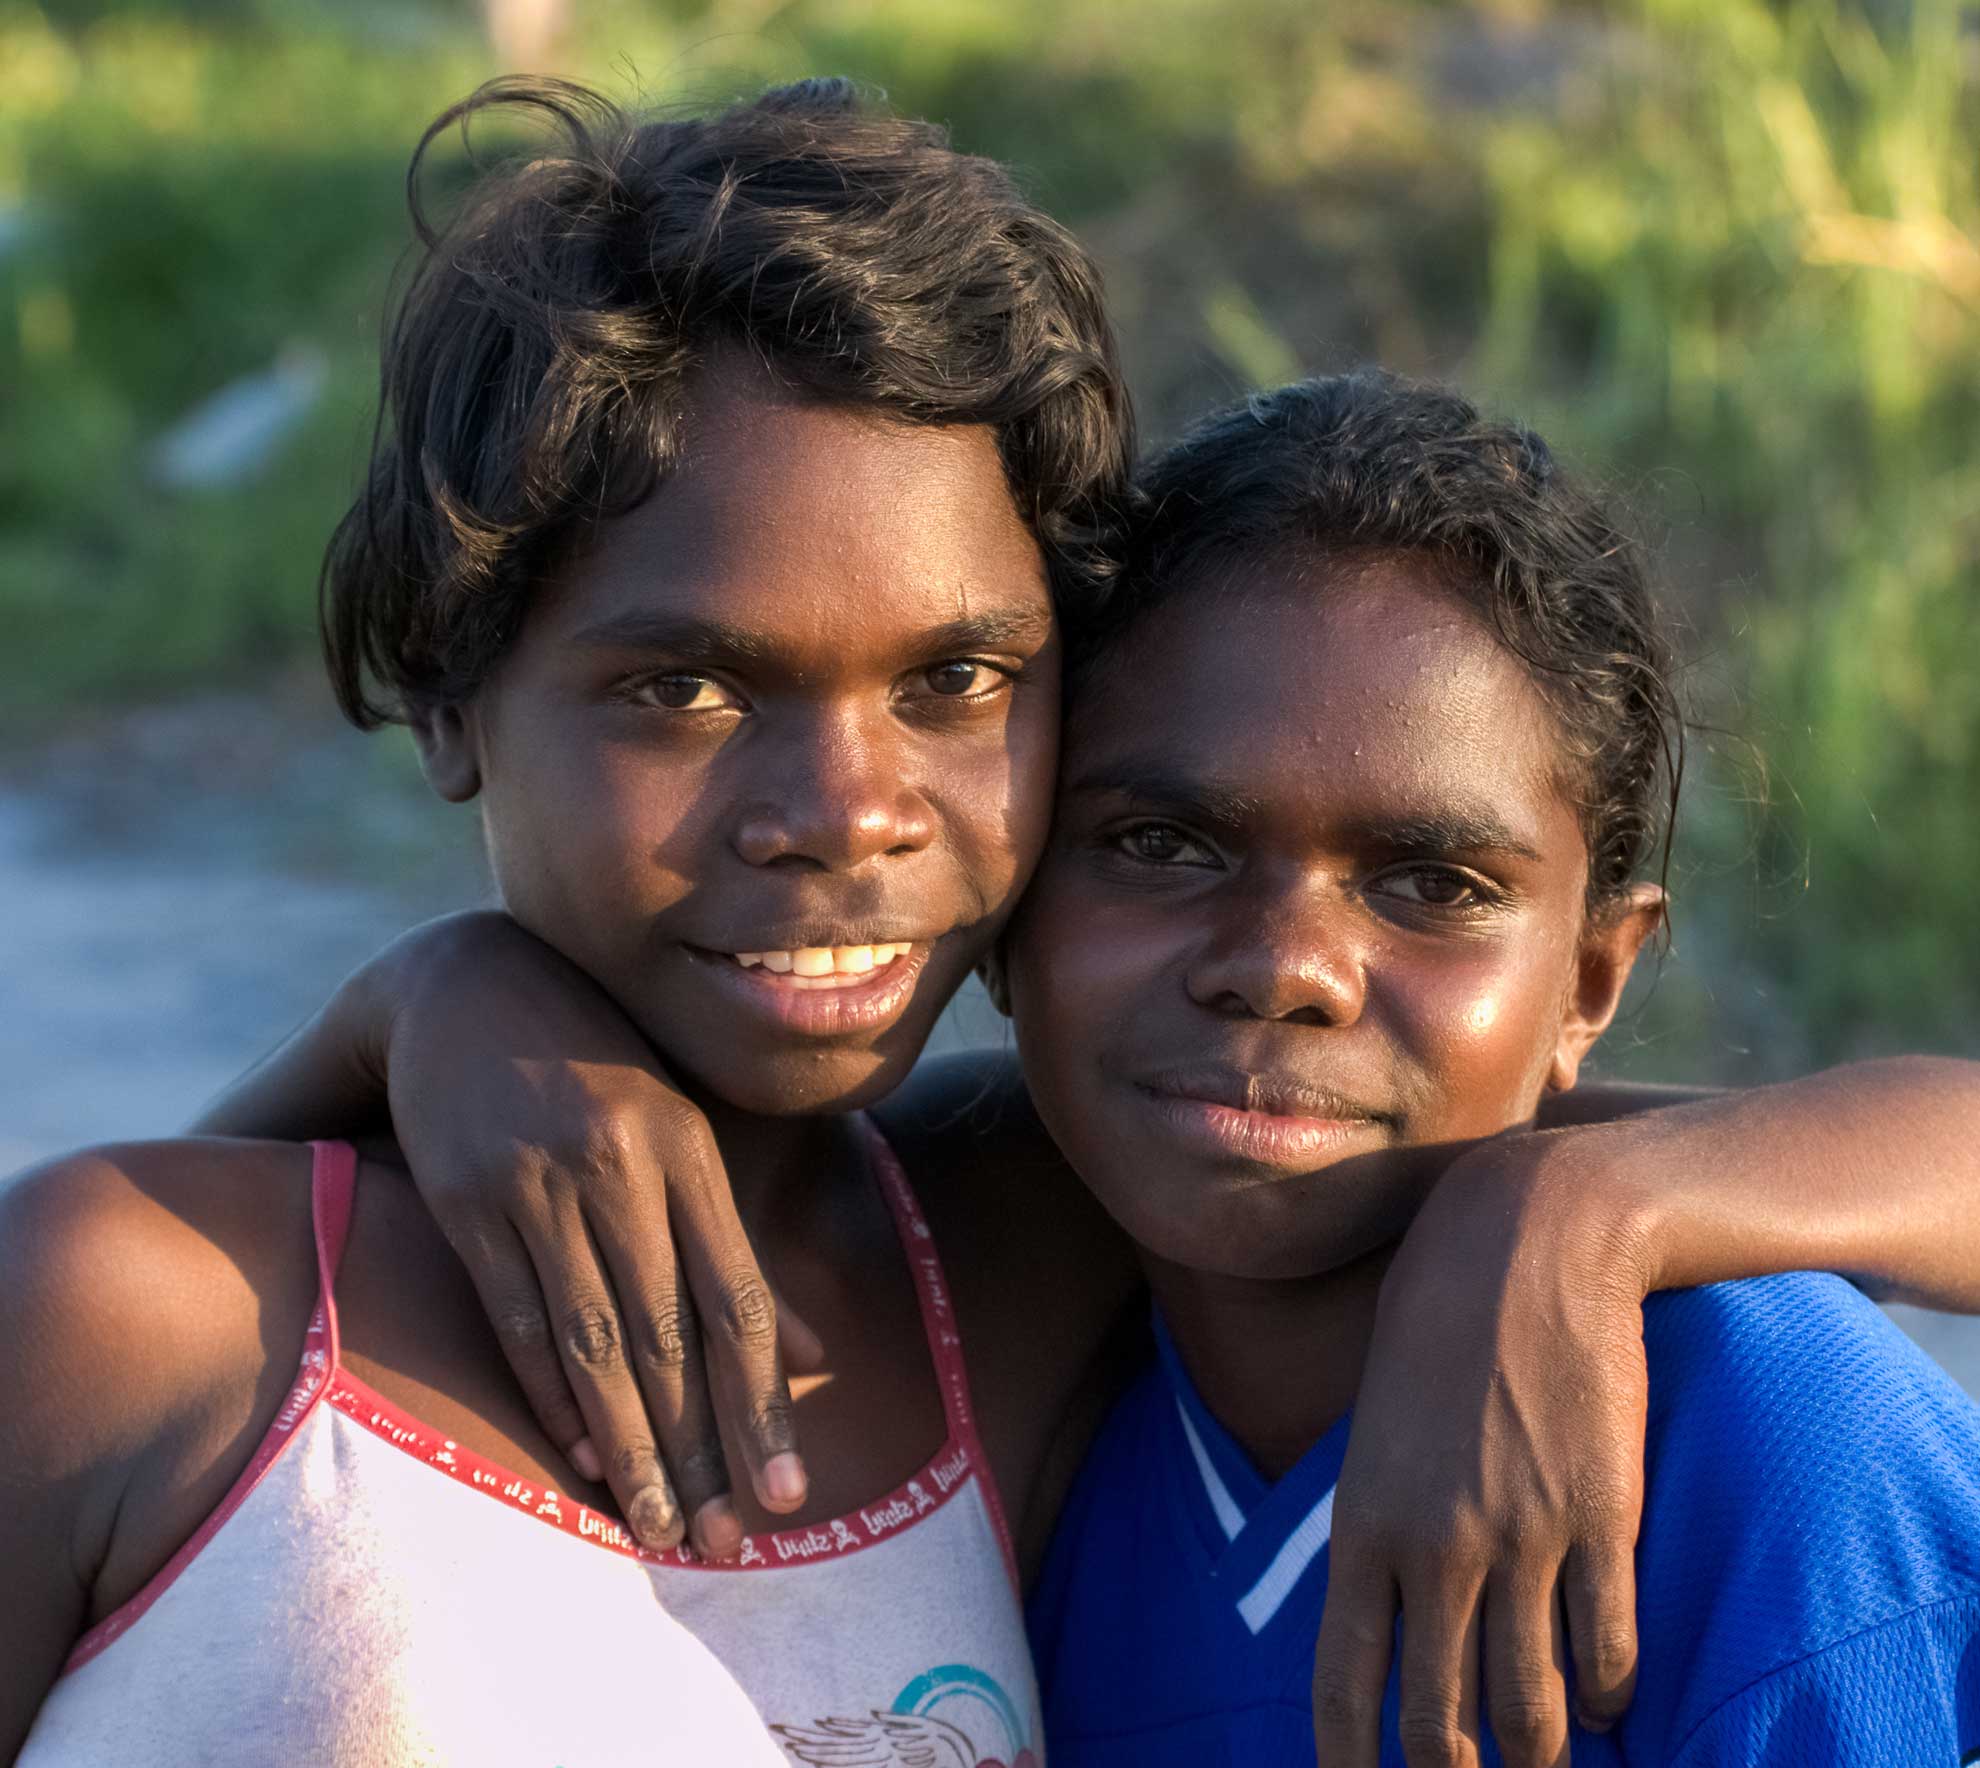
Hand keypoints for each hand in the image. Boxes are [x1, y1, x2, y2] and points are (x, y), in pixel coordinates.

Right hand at [344, 911, 819, 1557]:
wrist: (465, 981)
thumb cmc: (598, 1063)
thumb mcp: (682, 1126)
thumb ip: (739, 1238)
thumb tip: (817, 1349)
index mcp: (689, 1148)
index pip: (739, 1301)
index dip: (765, 1406)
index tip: (787, 1497)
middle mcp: (620, 1167)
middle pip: (669, 1337)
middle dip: (701, 1451)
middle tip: (722, 1545)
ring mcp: (539, 1182)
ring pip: (593, 1340)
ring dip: (629, 1445)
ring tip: (655, 1525)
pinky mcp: (466, 1198)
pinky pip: (514, 1316)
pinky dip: (549, 1392)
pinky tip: (580, 1453)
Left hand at [1311, 1127, 1655, 1767]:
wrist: (1530, 1239)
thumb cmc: (1437, 1314)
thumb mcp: (1376, 1417)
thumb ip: (1380, 1514)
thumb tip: (1385, 1605)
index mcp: (1365, 1520)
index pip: (1343, 1681)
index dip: (1350, 1761)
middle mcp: (1437, 1546)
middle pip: (1442, 1722)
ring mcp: (1523, 1538)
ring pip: (1534, 1708)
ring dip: (1540, 1753)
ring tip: (1544, 1764)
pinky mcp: (1601, 1519)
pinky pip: (1607, 1647)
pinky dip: (1609, 1690)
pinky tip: (1609, 1698)